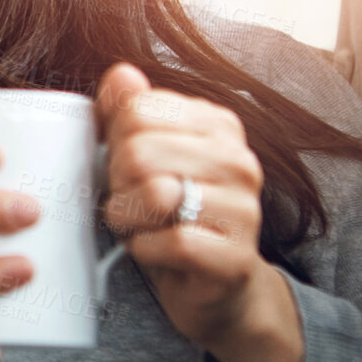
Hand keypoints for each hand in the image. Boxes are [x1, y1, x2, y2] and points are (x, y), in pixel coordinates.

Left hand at [95, 64, 303, 361]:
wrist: (211, 287)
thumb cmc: (168, 215)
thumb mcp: (144, 158)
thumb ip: (130, 112)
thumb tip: (121, 74)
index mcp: (218, 125)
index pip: (136, 111)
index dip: (116, 143)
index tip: (130, 168)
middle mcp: (240, 160)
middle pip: (138, 152)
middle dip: (118, 184)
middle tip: (133, 203)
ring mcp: (245, 209)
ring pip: (153, 195)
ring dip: (129, 218)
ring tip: (144, 226)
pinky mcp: (234, 256)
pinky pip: (168, 242)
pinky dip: (146, 250)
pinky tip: (158, 252)